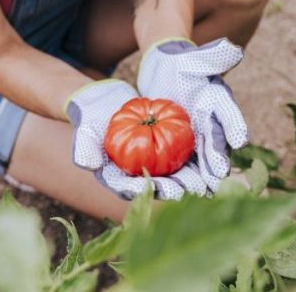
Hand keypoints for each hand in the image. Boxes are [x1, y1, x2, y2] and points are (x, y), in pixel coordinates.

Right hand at [65, 79, 206, 199]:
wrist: (103, 104)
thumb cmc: (91, 120)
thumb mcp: (84, 131)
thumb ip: (84, 148)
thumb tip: (90, 166)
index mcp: (116, 180)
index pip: (134, 190)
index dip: (151, 191)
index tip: (167, 190)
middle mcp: (136, 179)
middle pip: (159, 187)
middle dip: (177, 190)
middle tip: (194, 189)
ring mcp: (152, 168)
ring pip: (173, 177)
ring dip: (191, 181)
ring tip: (208, 183)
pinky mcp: (164, 154)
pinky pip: (180, 159)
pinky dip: (195, 161)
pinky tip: (211, 163)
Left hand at [137, 38, 247, 191]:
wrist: (163, 72)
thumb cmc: (182, 64)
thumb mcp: (196, 58)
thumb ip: (214, 56)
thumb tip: (234, 50)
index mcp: (220, 113)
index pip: (226, 128)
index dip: (227, 142)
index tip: (228, 158)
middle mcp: (211, 136)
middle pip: (211, 160)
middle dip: (209, 176)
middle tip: (205, 187)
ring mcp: (193, 149)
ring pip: (191, 172)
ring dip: (184, 185)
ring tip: (173, 194)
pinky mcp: (173, 156)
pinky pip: (168, 173)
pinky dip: (159, 182)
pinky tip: (145, 190)